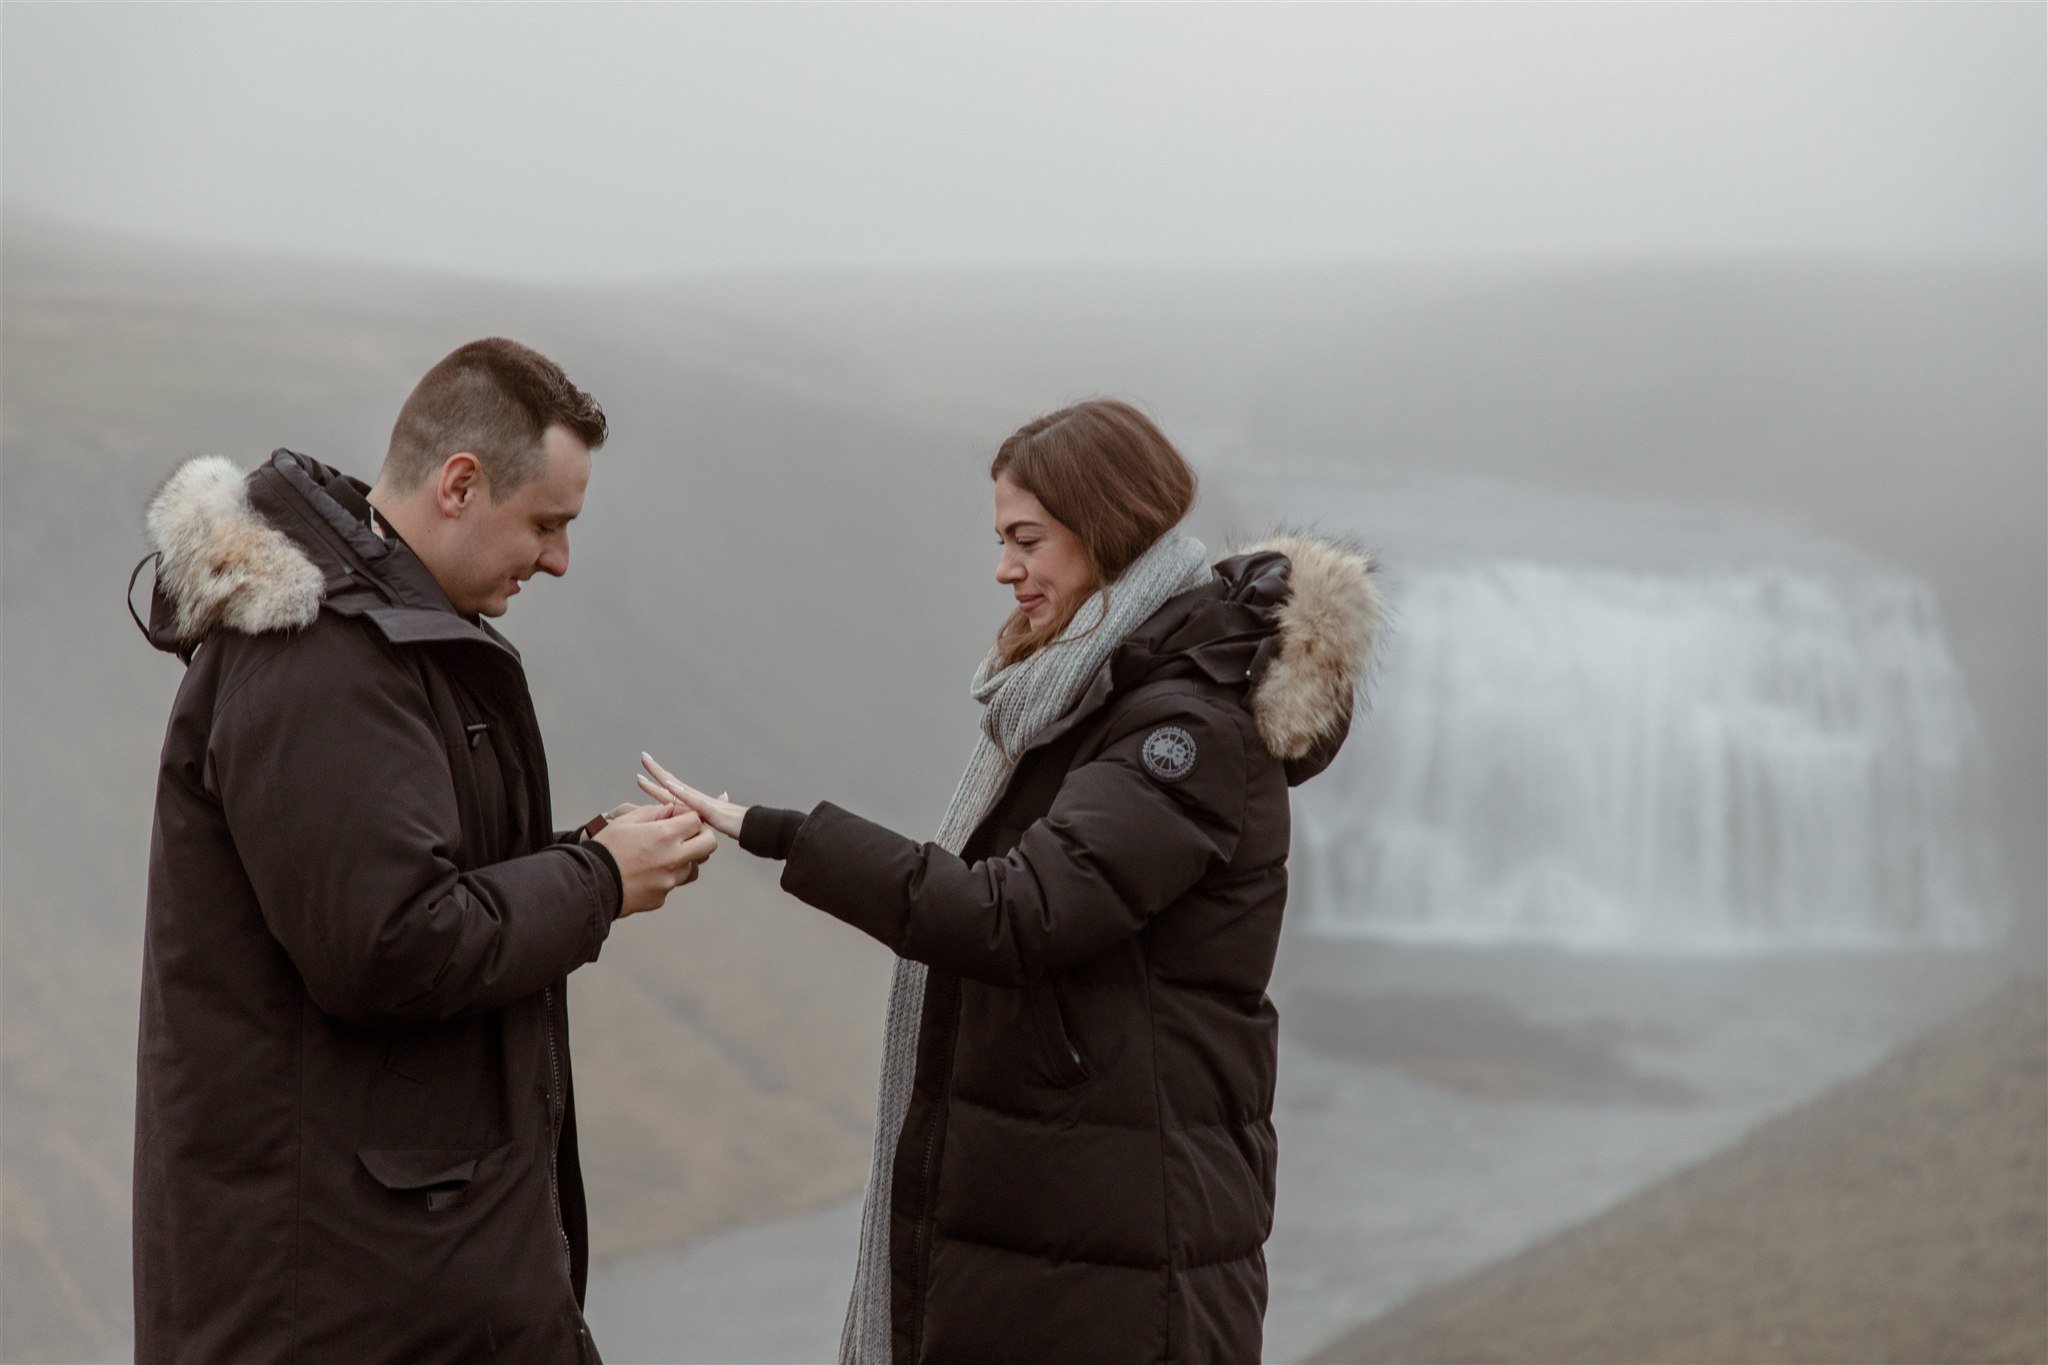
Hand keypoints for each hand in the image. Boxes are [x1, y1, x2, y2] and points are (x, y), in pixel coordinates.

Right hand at [592, 801, 716, 916]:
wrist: (589, 884)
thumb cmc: (605, 849)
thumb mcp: (625, 820)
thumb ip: (654, 812)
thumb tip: (672, 810)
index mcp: (664, 835)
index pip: (697, 821)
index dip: (690, 816)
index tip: (679, 818)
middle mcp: (673, 859)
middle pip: (709, 845)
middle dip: (702, 836)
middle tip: (687, 835)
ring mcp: (669, 881)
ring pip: (693, 867)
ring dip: (684, 858)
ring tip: (661, 855)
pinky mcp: (662, 897)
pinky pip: (673, 884)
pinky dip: (665, 876)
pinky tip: (646, 872)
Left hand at [639, 752, 746, 840]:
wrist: (753, 826)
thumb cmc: (735, 823)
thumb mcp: (714, 819)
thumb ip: (708, 812)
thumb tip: (715, 799)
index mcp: (694, 801)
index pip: (672, 787)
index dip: (658, 777)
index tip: (644, 766)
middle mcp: (696, 798)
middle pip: (672, 783)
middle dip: (656, 771)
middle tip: (643, 757)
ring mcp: (703, 803)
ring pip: (679, 790)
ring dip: (663, 780)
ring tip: (648, 772)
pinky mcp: (712, 811)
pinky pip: (694, 802)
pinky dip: (681, 794)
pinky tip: (671, 787)